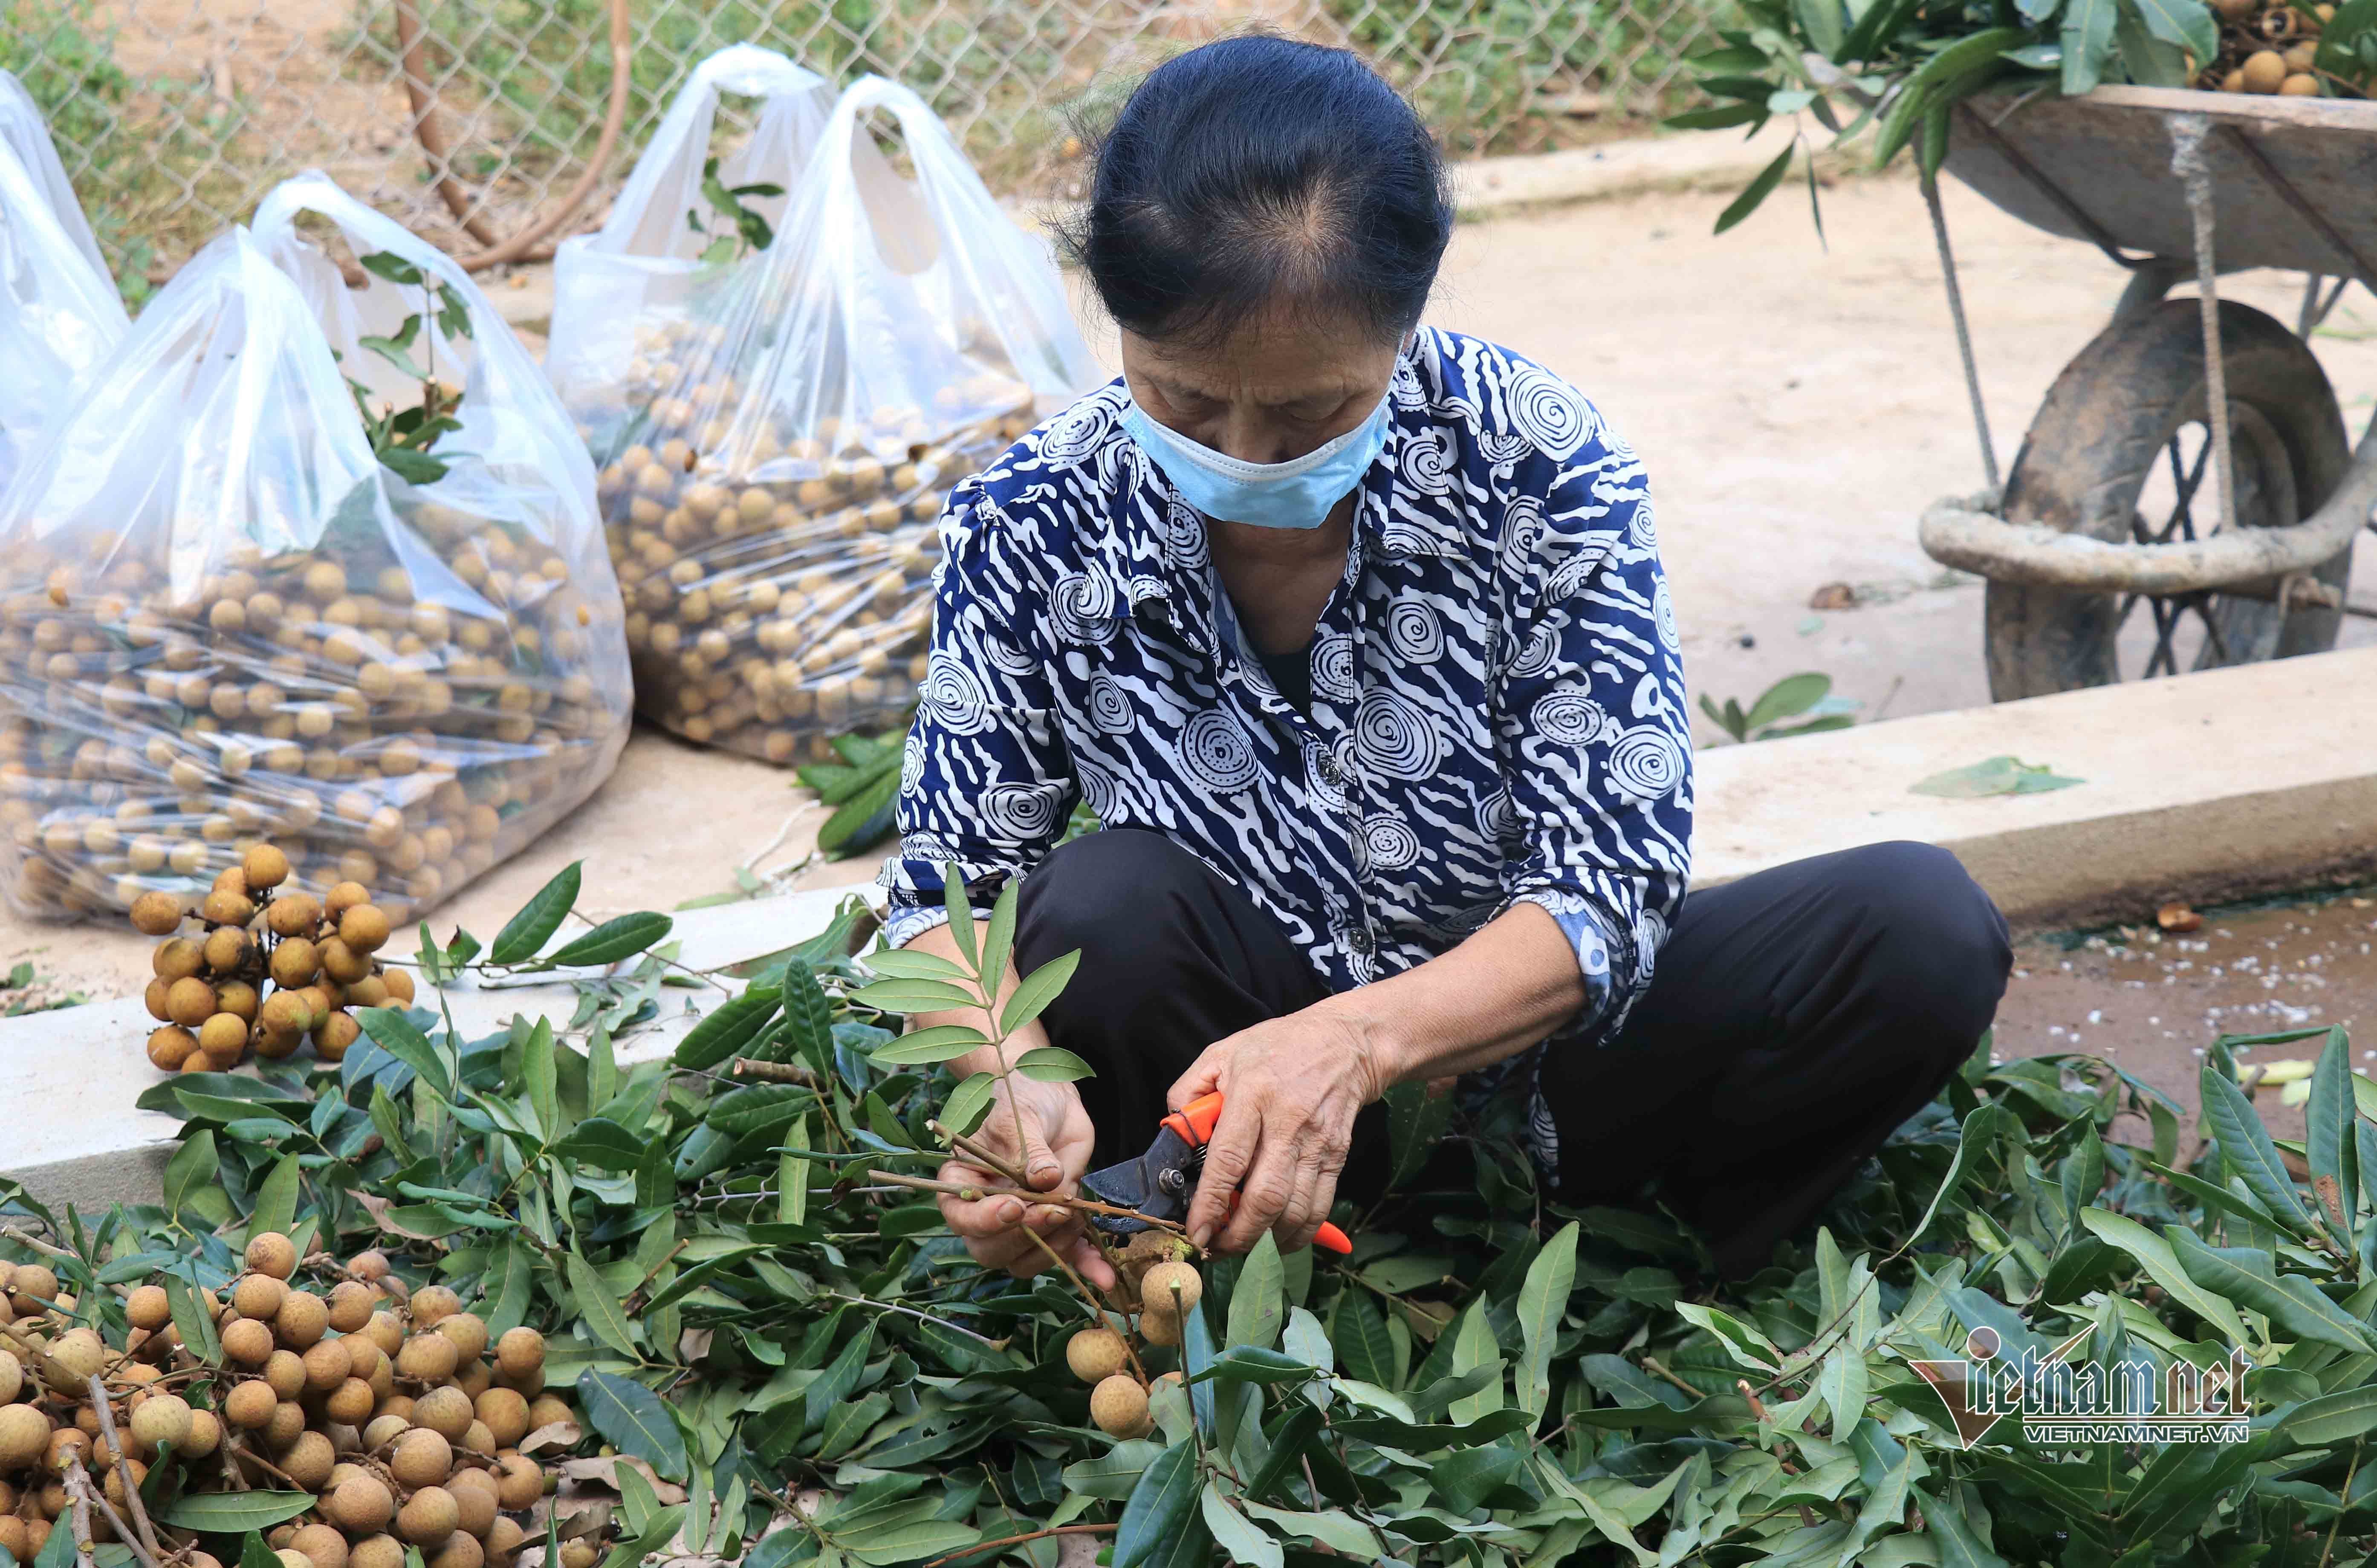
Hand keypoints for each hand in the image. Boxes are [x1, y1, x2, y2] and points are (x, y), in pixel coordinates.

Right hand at [935, 1074, 1116, 1289]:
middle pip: (992, 1250)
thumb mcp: (1020, 1117)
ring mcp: (1023, 1222)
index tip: (1014, 1207)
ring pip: (1027, 1260)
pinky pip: (1067, 1257)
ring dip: (1055, 1246)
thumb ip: (1030, 1150)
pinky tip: (1104, 1277)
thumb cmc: (1020, 1100)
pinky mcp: (1057, 1225)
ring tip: (1075, 1210)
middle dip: (1026, 1235)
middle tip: (1055, 1209)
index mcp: (964, 1183)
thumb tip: (1045, 1179)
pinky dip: (1087, 1267)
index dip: (983, 1221)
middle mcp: (988, 1211)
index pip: (960, 1216)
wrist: (1049, 1096)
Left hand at [1169, 1004, 1386, 1254]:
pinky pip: (1319, 1205)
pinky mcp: (1337, 1154)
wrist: (1345, 1042)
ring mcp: (1317, 1141)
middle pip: (1266, 1195)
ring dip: (1267, 1239)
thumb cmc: (1278, 1046)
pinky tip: (1278, 1237)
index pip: (1229, 1160)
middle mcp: (1287, 1121)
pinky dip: (1299, 1232)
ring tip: (1243, 1245)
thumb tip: (1175, 1133)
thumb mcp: (1222, 1053)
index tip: (1196, 1229)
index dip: (1211, 1203)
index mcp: (1253, 1093)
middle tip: (1217, 1247)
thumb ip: (1189, 1091)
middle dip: (1239, 1234)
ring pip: (1294, 1208)